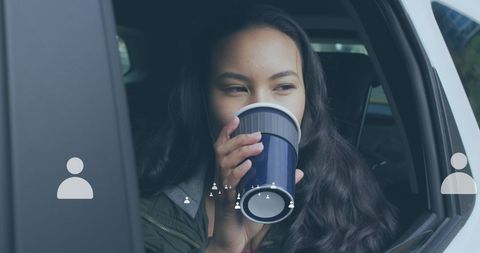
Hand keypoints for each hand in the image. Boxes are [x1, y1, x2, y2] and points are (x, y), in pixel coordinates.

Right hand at [207, 116, 303, 252]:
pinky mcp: (226, 202)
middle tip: (258, 135)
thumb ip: (280, 184)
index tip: (238, 119)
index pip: (222, 147)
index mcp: (227, 173)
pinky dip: (238, 173)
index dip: (227, 132)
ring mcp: (223, 190)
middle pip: (223, 151)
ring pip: (225, 163)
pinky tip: (247, 166)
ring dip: (242, 152)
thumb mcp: (265, 196)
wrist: (235, 240)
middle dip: (240, 139)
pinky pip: (229, 184)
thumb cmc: (246, 217)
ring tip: (259, 147)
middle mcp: (221, 178)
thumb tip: (299, 172)